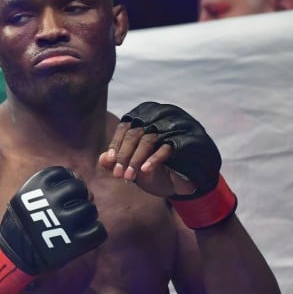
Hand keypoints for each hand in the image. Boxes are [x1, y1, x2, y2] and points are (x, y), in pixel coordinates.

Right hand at [0, 166, 106, 293]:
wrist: (13, 255)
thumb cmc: (25, 223)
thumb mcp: (28, 197)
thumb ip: (53, 187)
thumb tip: (85, 186)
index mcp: (37, 185)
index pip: (64, 173)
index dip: (66, 182)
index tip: (61, 195)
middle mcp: (50, 200)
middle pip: (80, 188)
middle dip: (78, 197)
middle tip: (71, 210)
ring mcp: (63, 221)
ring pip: (91, 208)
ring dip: (87, 215)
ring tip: (76, 224)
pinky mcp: (73, 243)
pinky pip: (99, 231)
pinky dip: (95, 233)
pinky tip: (85, 236)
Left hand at [99, 101, 220, 197]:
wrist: (190, 179)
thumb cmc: (160, 168)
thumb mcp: (135, 165)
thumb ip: (118, 160)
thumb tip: (102, 159)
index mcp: (148, 114)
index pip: (127, 125)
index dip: (116, 143)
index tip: (109, 161)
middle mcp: (163, 115)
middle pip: (137, 131)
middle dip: (124, 154)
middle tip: (118, 174)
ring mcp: (178, 125)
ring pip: (150, 138)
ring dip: (136, 159)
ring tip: (128, 177)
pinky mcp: (190, 138)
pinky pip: (168, 147)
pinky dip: (154, 159)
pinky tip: (145, 171)